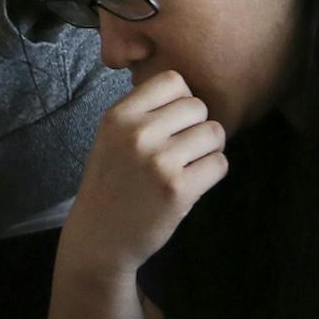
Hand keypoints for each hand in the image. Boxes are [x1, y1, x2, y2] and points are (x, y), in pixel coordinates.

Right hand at [58, 71, 226, 279]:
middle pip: (198, 106)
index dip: (181, 100)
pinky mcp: (178, 189)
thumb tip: (190, 94)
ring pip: (214, 133)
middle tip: (182, 149)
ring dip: (208, 149)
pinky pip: (219, 164)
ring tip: (188, 165)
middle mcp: (138, 133)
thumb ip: (143, 112)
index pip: (173, 80)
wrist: (99, 237)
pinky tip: (193, 183)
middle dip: (196, 126)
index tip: (173, 122)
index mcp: (119, 116)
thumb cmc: (111, 184)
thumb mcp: (112, 137)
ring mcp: (159, 162)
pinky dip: (212, 172)